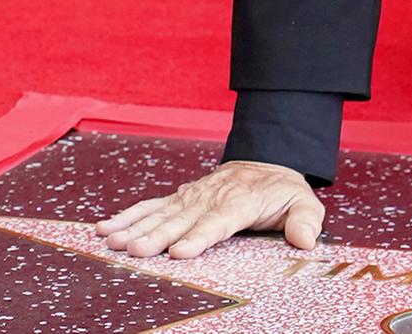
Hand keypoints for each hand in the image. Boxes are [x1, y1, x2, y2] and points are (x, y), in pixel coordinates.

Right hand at [92, 159, 325, 258]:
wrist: (265, 159)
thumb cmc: (282, 190)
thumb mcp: (304, 201)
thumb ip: (306, 220)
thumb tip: (305, 240)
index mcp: (241, 201)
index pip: (218, 221)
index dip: (198, 236)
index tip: (180, 251)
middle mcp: (210, 197)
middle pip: (181, 219)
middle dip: (157, 235)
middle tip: (135, 250)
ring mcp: (191, 196)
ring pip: (160, 212)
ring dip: (134, 227)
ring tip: (111, 241)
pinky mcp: (178, 197)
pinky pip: (150, 206)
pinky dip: (127, 216)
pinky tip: (105, 228)